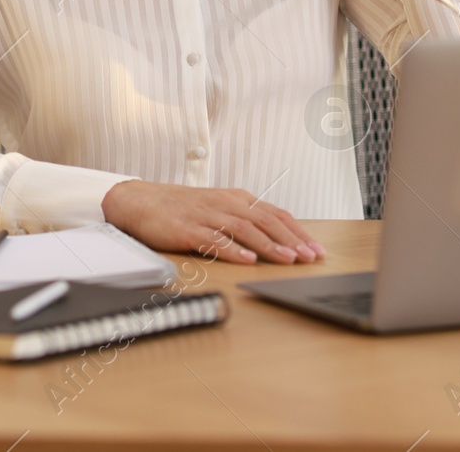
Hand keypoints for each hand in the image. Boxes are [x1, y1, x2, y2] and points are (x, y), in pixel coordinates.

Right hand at [100, 180, 325, 264]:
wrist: (143, 201)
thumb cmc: (184, 208)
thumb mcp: (220, 208)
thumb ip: (246, 220)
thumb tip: (278, 239)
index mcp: (238, 199)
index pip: (276, 214)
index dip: (298, 232)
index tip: (316, 249)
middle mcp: (226, 204)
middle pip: (266, 220)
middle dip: (292, 240)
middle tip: (310, 257)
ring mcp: (207, 215)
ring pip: (245, 229)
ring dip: (269, 245)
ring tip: (288, 259)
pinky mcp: (188, 229)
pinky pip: (215, 240)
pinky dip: (233, 250)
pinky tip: (248, 260)